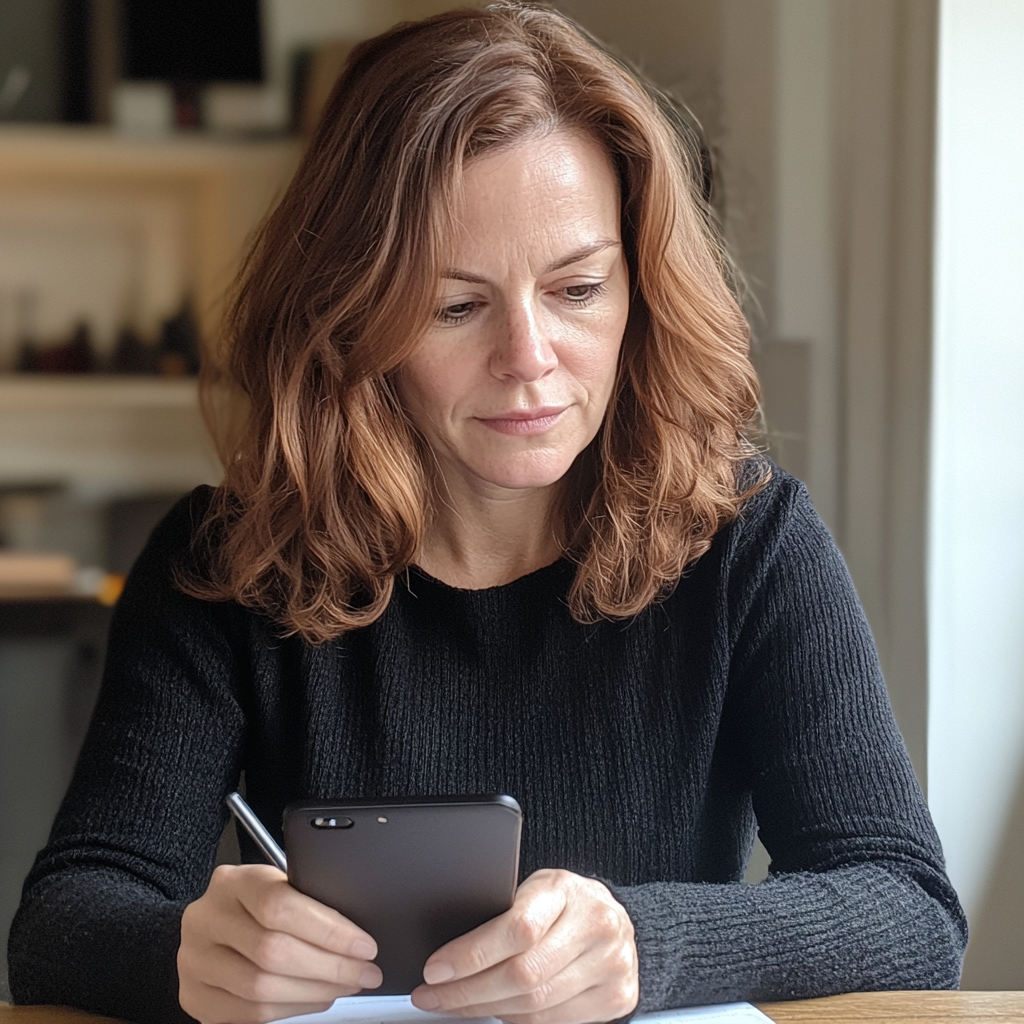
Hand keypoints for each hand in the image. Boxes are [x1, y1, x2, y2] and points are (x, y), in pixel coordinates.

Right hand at [178, 863, 381, 1023]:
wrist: (210, 925)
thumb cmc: (254, 904)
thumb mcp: (278, 885)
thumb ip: (307, 901)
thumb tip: (356, 935)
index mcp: (233, 882)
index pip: (279, 906)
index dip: (327, 930)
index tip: (363, 946)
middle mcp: (206, 919)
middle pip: (272, 951)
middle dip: (330, 967)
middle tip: (364, 973)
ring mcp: (194, 961)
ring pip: (261, 988)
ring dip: (314, 993)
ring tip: (345, 986)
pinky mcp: (195, 997)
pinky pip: (249, 1014)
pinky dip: (292, 1009)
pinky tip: (317, 999)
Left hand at [410, 868, 637, 1023]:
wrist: (612, 917)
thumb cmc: (562, 901)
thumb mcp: (533, 889)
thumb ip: (503, 914)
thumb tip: (448, 955)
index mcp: (566, 891)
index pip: (517, 928)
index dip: (471, 955)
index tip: (435, 970)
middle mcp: (596, 926)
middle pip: (523, 974)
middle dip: (468, 992)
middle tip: (433, 996)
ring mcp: (611, 964)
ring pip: (536, 1006)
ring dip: (487, 1010)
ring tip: (457, 1004)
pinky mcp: (618, 997)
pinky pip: (554, 1023)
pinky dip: (517, 1020)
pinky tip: (496, 1009)